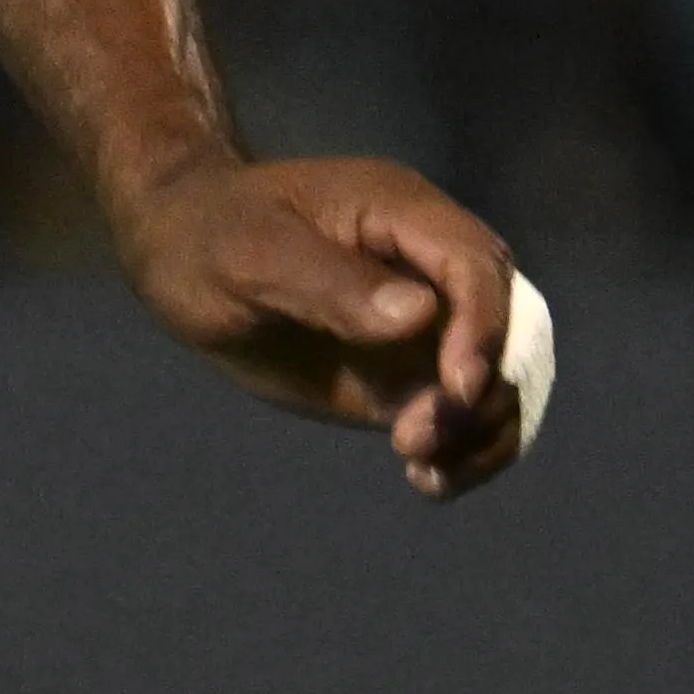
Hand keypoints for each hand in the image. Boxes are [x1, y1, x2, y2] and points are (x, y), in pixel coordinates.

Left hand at [111, 148, 541, 497]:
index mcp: (404, 214)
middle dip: (484, 389)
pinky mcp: (409, 370)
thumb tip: (418, 315)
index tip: (454, 388)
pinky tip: (427, 480)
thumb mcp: (253, 254)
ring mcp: (428, 322)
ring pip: (501, 377)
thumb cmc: (210, 236)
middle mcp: (432, 267)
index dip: (482, 327)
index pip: (477, 266)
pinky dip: (465, 449)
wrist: (181, 253)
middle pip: (511, 326)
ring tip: (421, 468)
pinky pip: (464, 412)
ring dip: (480, 430)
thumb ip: (330, 283)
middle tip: (413, 437)